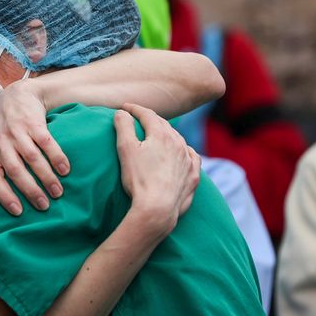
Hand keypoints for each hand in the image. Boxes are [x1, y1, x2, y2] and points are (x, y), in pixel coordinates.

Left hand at [0, 79, 69, 214]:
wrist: (16, 96)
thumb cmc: (7, 130)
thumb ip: (1, 166)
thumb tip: (12, 198)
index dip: (4, 196)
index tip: (18, 212)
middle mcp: (2, 144)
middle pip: (15, 171)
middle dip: (31, 191)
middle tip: (45, 206)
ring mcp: (17, 132)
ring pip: (32, 159)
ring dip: (46, 177)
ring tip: (58, 192)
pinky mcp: (32, 123)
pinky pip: (46, 143)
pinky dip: (57, 157)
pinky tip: (66, 169)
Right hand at [114, 104, 200, 236]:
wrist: (158, 208)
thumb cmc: (139, 179)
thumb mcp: (125, 150)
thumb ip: (123, 127)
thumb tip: (122, 112)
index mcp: (161, 135)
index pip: (147, 115)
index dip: (134, 109)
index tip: (125, 107)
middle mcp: (178, 143)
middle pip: (164, 125)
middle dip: (151, 119)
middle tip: (139, 118)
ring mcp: (188, 160)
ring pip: (178, 139)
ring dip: (167, 134)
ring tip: (158, 134)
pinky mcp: (193, 175)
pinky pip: (192, 156)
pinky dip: (185, 150)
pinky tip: (183, 152)